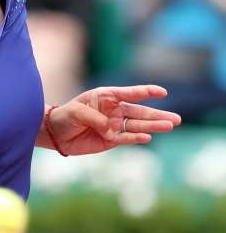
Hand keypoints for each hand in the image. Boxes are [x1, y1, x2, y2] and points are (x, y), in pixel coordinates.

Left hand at [46, 85, 180, 155]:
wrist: (56, 133)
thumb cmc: (66, 116)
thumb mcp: (77, 112)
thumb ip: (95, 118)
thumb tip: (110, 130)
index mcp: (107, 96)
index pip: (130, 93)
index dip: (147, 92)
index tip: (162, 92)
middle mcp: (114, 110)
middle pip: (140, 112)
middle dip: (158, 114)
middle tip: (176, 119)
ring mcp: (115, 125)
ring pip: (137, 125)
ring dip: (153, 126)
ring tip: (170, 126)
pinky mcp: (111, 139)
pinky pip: (126, 138)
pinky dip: (136, 138)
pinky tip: (148, 137)